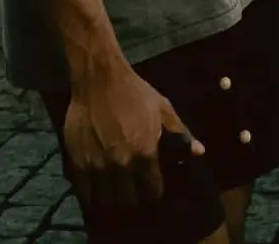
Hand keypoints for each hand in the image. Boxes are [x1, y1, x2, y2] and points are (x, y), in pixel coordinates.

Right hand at [62, 60, 204, 213]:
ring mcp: (98, 165)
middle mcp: (121, 164)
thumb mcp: (162, 108)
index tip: (152, 188)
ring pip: (106, 200)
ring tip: (115, 191)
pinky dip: (92, 193)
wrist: (99, 78)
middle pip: (128, 201)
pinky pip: (85, 192)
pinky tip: (97, 187)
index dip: (153, 192)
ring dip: (112, 198)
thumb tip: (199, 152)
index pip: (151, 191)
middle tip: (133, 190)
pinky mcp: (78, 162)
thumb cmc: (134, 92)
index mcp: (145, 152)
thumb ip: (180, 133)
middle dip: (133, 198)